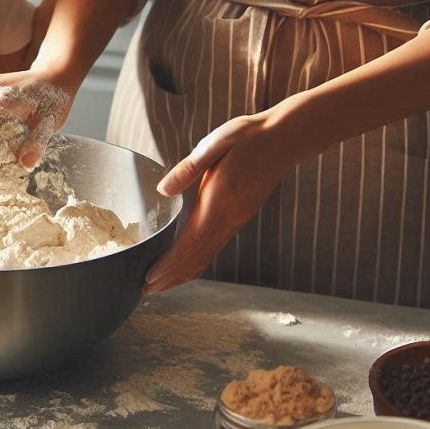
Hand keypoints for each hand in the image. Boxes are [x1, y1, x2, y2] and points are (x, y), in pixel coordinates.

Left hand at [143, 112, 289, 293]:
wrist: (284, 138)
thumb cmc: (247, 138)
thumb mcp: (215, 144)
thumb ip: (188, 169)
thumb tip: (163, 190)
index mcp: (219, 202)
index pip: (190, 243)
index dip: (169, 265)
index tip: (150, 277)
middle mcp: (229, 218)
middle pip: (197, 258)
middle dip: (170, 277)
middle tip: (145, 290)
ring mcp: (236, 220)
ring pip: (207, 257)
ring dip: (182, 274)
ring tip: (160, 285)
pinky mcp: (239, 217)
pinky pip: (214, 247)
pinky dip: (197, 262)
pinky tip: (186, 265)